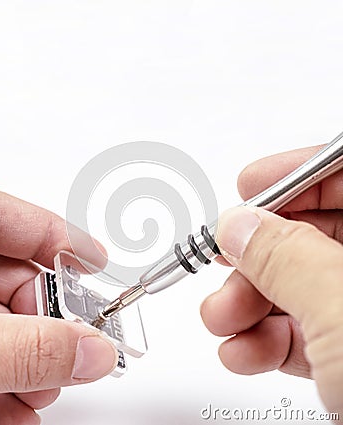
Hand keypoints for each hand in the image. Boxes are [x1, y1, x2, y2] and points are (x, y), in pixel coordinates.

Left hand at [0, 177, 116, 424]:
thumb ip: (17, 346)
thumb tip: (92, 352)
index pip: (6, 215)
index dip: (59, 238)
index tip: (98, 264)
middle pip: (4, 272)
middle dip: (42, 322)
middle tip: (72, 355)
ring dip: (20, 358)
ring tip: (42, 390)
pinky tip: (10, 405)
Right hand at [200, 146, 342, 416]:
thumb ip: (286, 258)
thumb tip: (239, 225)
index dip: (298, 175)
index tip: (248, 186)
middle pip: (323, 233)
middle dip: (260, 253)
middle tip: (223, 264)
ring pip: (308, 287)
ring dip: (253, 303)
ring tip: (223, 320)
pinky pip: (309, 330)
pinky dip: (269, 340)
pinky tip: (245, 351)